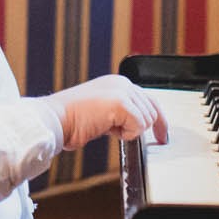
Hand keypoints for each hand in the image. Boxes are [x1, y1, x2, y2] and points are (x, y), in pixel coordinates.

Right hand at [46, 74, 167, 151]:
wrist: (55, 120)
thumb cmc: (71, 121)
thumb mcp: (101, 112)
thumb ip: (120, 113)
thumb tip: (136, 125)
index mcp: (117, 83)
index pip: (148, 100)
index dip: (158, 120)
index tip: (163, 135)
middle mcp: (122, 83)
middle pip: (152, 111)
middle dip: (137, 128)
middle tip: (116, 133)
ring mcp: (122, 91)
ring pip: (146, 120)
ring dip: (128, 131)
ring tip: (105, 127)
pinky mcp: (121, 103)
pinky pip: (138, 127)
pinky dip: (125, 134)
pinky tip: (107, 129)